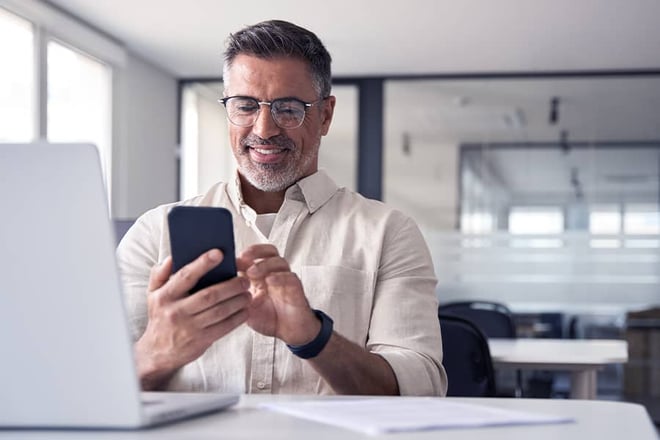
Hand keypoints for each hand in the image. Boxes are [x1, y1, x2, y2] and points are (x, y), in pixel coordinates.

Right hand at [135, 249, 250, 389]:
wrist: (157, 352)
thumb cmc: (160, 317)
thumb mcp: (153, 294)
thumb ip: (160, 274)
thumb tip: (172, 257)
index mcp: (165, 296)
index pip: (186, 276)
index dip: (203, 263)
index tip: (219, 254)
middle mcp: (176, 311)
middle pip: (210, 295)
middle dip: (231, 286)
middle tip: (244, 280)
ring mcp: (189, 328)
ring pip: (220, 311)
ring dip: (238, 301)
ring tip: (247, 294)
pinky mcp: (200, 341)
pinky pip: (224, 327)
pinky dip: (237, 318)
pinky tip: (245, 310)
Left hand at [237, 244, 320, 345]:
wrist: (290, 333)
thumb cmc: (270, 319)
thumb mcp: (246, 308)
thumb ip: (236, 296)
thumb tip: (218, 288)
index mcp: (261, 276)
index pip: (254, 257)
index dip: (242, 256)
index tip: (230, 260)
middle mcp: (274, 274)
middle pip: (269, 251)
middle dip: (256, 251)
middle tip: (244, 257)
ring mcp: (285, 280)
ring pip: (279, 262)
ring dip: (264, 264)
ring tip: (252, 272)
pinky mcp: (296, 288)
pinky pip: (290, 277)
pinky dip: (279, 277)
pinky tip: (270, 280)